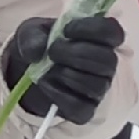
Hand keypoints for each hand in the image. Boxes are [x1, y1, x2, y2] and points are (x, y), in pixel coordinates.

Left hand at [0, 15, 122, 124]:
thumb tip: (39, 50)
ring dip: (67, 75)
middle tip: (52, 52)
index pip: (112, 31)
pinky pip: (81, 107)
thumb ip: (33, 36)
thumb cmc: (39, 43)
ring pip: (96, 85)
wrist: (26, 70)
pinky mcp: (86, 109)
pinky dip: (60, 96)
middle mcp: (105, 63)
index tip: (66, 30)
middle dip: (77, 54)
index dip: (92, 29)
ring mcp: (98, 88)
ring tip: (47, 70)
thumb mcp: (30, 32)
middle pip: (108, 60)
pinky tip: (46, 84)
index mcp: (98, 38)